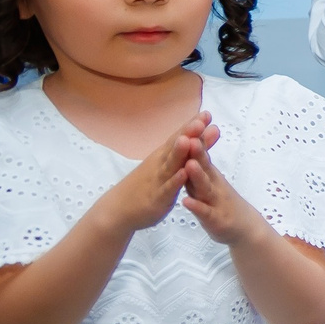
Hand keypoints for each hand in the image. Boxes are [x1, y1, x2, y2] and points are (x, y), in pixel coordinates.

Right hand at [97, 113, 214, 233]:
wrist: (117, 210)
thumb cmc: (144, 186)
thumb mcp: (163, 168)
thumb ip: (179, 155)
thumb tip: (191, 138)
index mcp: (163, 157)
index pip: (179, 138)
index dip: (192, 126)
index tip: (207, 113)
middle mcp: (160, 165)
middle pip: (176, 147)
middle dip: (189, 133)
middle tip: (202, 119)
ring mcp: (158, 181)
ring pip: (170, 165)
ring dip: (179, 152)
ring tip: (188, 139)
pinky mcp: (157, 198)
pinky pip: (167, 188)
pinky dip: (175, 180)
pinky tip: (184, 173)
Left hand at [180, 139, 272, 246]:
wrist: (246, 229)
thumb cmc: (225, 204)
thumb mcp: (213, 181)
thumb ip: (203, 164)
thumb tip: (195, 141)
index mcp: (211, 176)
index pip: (201, 156)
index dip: (195, 141)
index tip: (190, 123)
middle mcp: (214, 185)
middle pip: (204, 167)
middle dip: (196, 153)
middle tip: (189, 137)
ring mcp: (216, 202)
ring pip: (205, 187)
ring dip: (198, 176)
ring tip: (190, 165)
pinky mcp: (216, 220)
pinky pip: (205, 212)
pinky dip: (196, 207)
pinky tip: (186, 201)